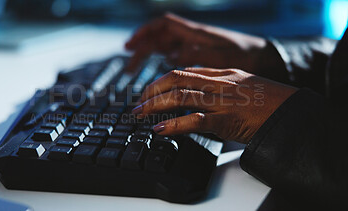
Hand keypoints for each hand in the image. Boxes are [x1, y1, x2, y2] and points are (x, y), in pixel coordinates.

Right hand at [125, 13, 281, 73]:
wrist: (264, 57)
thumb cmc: (246, 54)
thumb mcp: (222, 56)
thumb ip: (196, 57)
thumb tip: (171, 60)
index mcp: (195, 33)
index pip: (162, 25)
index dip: (144, 32)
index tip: (130, 45)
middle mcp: (192, 38)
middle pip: (159, 38)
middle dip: (141, 50)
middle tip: (128, 67)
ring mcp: (195, 46)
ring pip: (165, 48)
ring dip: (150, 58)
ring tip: (136, 72)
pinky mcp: (199, 56)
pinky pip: (175, 56)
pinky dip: (164, 64)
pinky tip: (160, 74)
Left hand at [132, 68, 296, 143]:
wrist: (294, 113)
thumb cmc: (271, 102)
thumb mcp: (243, 87)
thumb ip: (220, 88)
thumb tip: (198, 98)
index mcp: (223, 74)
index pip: (184, 71)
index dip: (162, 81)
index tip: (150, 90)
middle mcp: (220, 82)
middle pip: (176, 79)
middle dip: (152, 90)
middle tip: (137, 102)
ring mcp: (222, 100)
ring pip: (180, 96)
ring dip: (155, 105)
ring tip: (140, 114)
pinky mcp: (227, 119)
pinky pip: (195, 119)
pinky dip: (174, 124)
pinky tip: (160, 128)